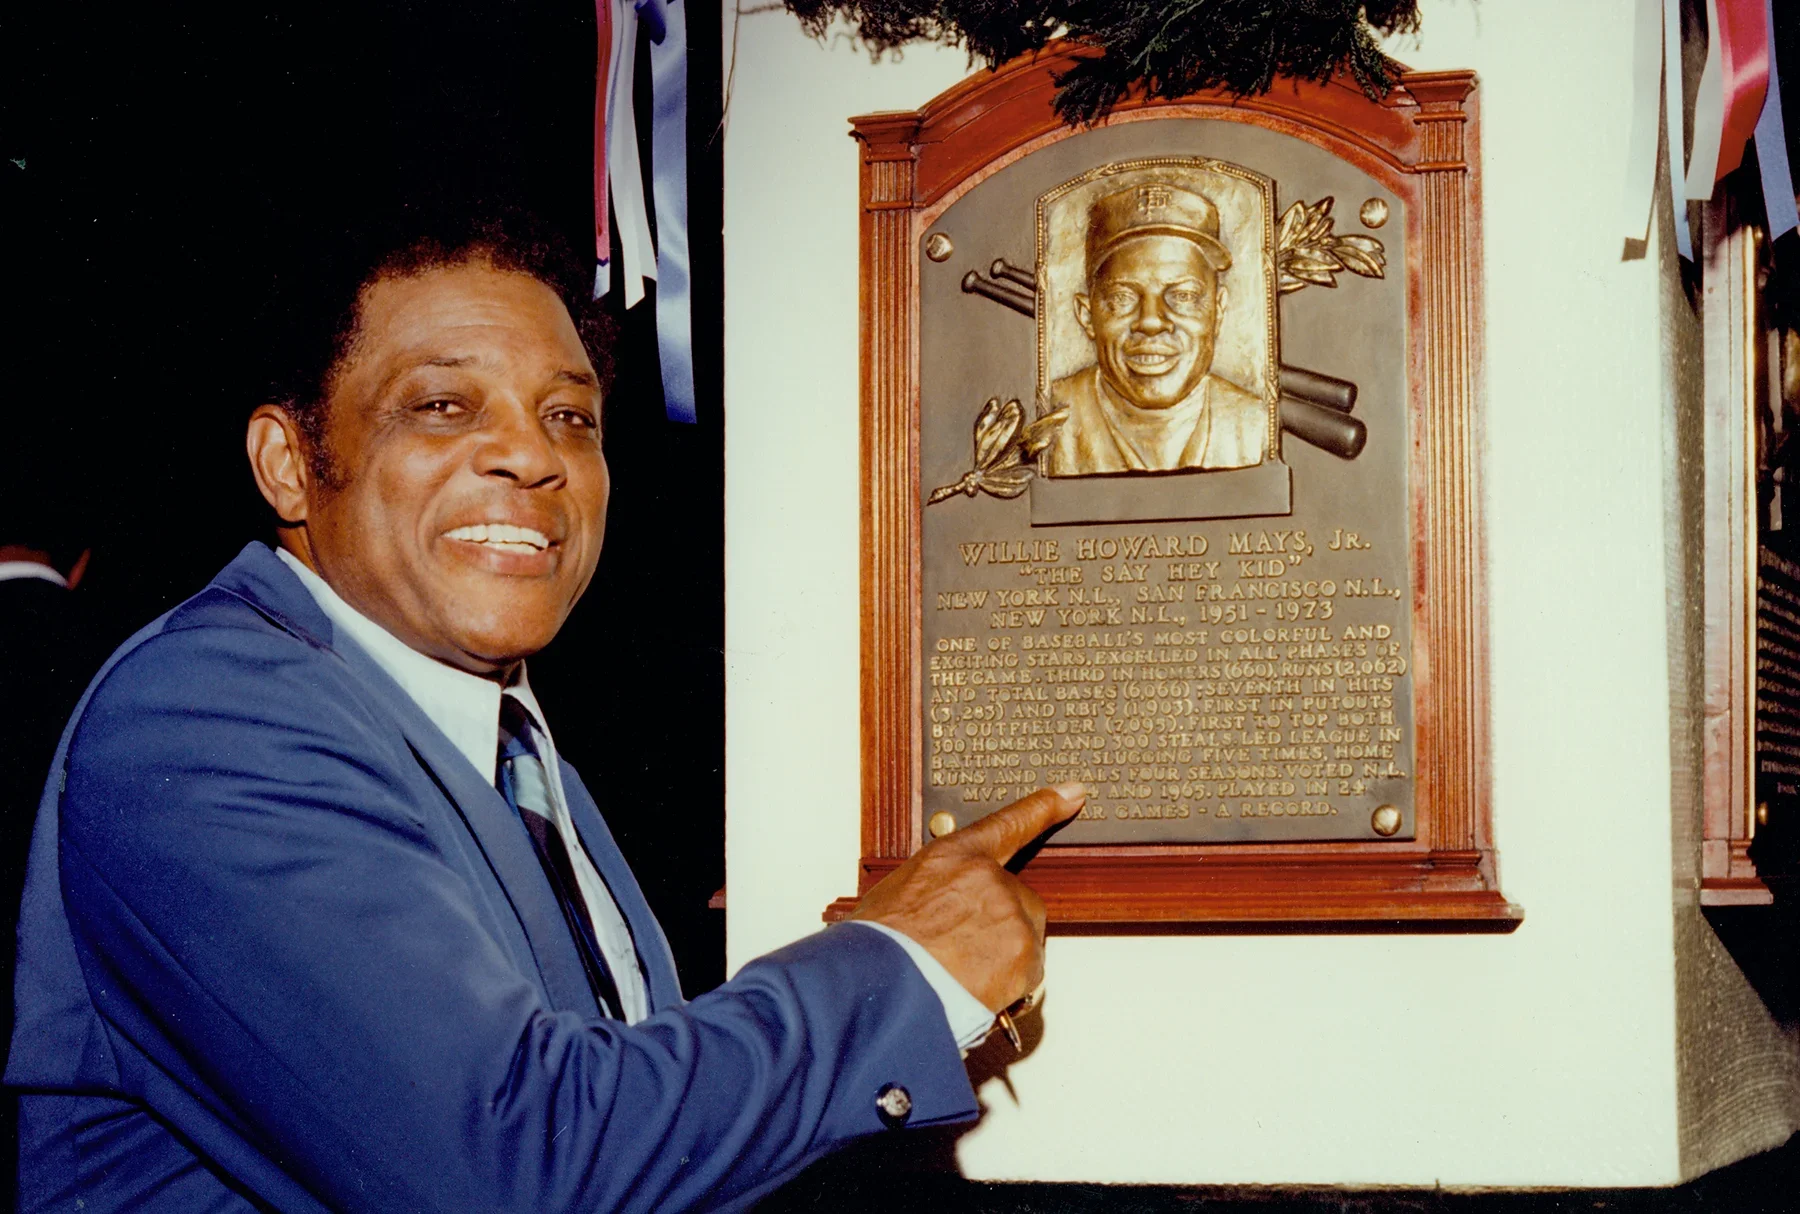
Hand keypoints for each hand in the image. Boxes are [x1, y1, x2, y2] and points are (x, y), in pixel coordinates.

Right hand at [849, 784, 1084, 1012]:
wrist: (883, 989)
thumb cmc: (877, 947)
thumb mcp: (893, 897)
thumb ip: (933, 892)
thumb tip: (937, 912)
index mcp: (952, 856)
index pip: (1008, 824)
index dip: (1043, 807)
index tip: (1071, 793)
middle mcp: (989, 879)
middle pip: (1017, 900)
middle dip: (998, 925)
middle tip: (962, 950)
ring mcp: (1012, 916)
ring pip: (1022, 938)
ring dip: (1001, 956)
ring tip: (959, 973)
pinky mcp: (1026, 956)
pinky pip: (1027, 974)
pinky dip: (1008, 985)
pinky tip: (975, 988)